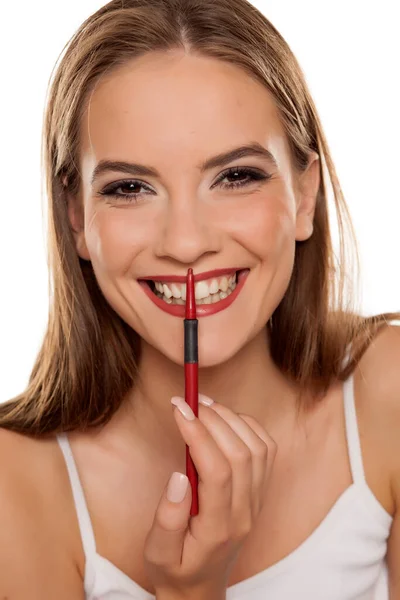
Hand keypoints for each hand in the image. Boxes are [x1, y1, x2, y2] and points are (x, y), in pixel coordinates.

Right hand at [143, 394, 276, 598]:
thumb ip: (167, 517)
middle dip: (214, 419)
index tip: (178, 409)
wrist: (200, 588)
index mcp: (218, 527)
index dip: (199, 434)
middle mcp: (245, 512)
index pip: (217, 471)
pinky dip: (250, 427)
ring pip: (258, 448)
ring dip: (233, 419)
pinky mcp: (259, 492)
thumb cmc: (175, 568)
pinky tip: (227, 419)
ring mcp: (256, 502)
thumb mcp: (158, 552)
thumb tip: (179, 474)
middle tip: (188, 401)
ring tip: (205, 405)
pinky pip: (266, 452)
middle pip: (241, 454)